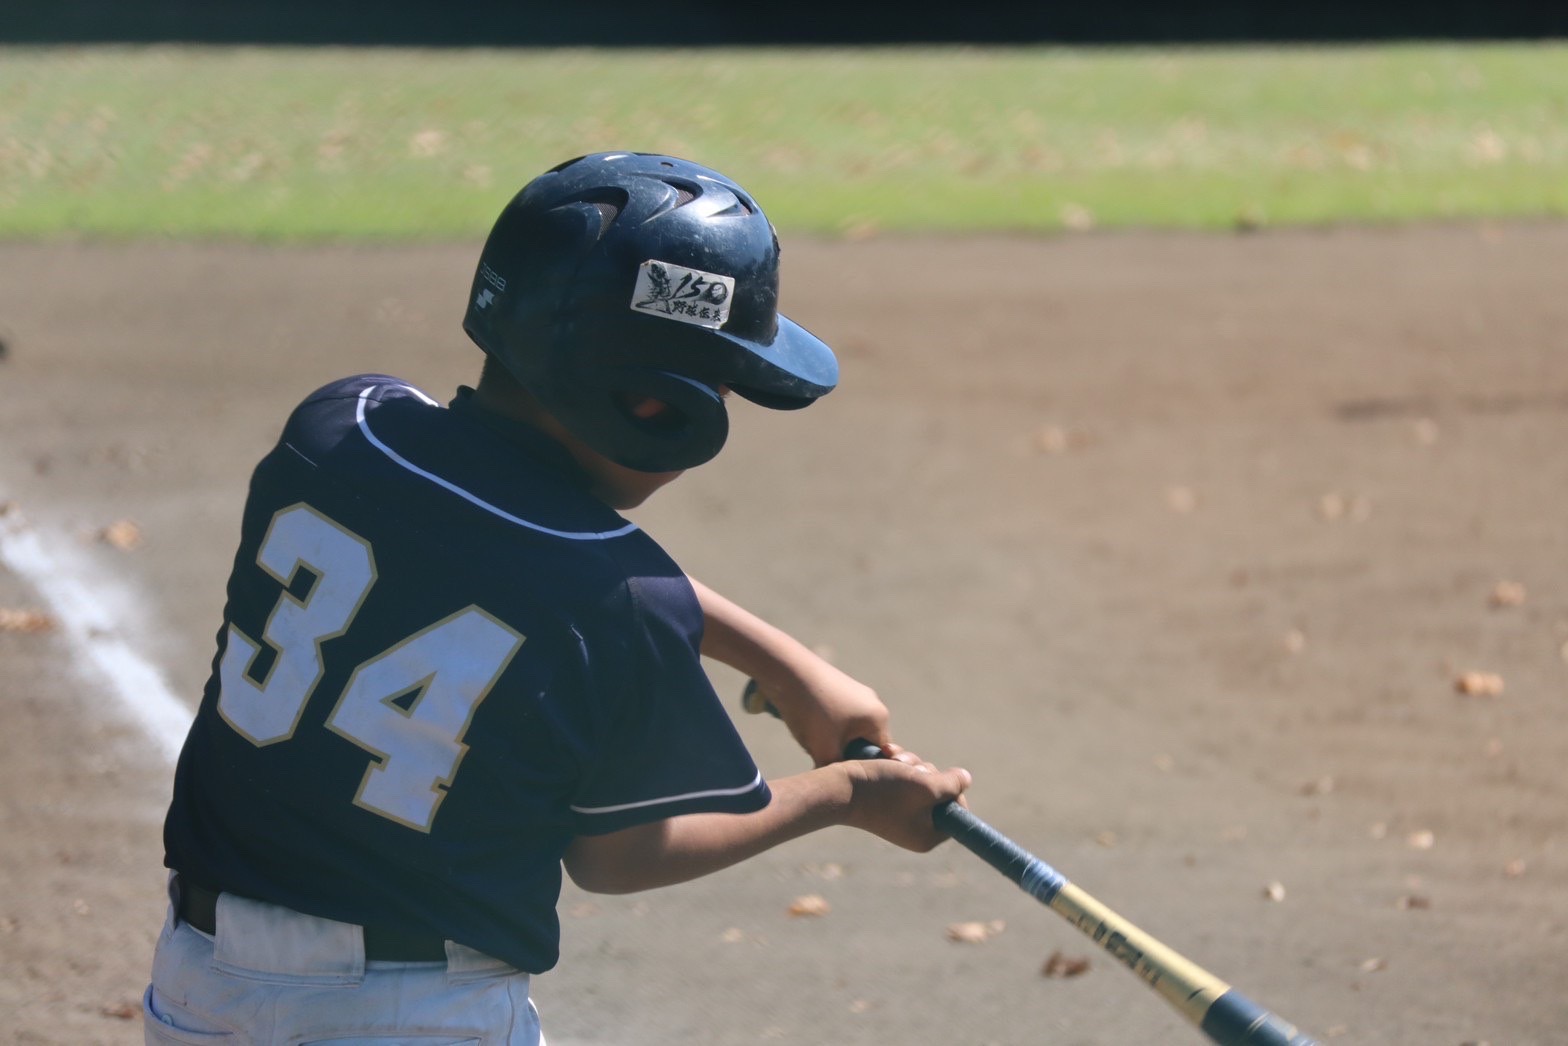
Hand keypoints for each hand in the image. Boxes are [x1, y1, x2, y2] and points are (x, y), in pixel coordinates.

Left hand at [751, 663, 890, 766]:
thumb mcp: (824, 750)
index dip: (855, 767)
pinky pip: (837, 717)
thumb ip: (836, 772)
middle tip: (819, 752)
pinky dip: (823, 724)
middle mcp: (874, 704)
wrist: (786, 669)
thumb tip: (836, 789)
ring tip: (810, 734)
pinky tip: (805, 720)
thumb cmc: (810, 710)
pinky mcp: (839, 686)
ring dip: (830, 739)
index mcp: (880, 719)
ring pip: (846, 731)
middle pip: (862, 744)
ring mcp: (857, 693)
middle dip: (841, 752)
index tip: (835, 768)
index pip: (877, 758)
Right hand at [841, 750, 970, 852]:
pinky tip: (887, 754)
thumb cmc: (883, 790)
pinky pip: (904, 778)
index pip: (956, 812)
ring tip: (894, 759)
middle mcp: (916, 827)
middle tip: (912, 769)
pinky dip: (899, 764)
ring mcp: (900, 813)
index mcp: (928, 836)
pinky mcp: (887, 799)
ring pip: (921, 780)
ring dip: (912, 764)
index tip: (942, 777)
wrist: (840, 787)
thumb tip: (965, 779)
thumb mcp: (926, 785)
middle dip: (928, 772)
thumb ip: (952, 784)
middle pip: (939, 792)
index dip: (953, 789)